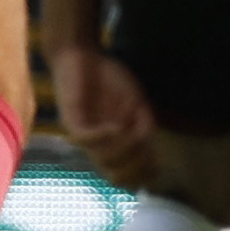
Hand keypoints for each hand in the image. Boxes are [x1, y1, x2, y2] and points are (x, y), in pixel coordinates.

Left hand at [46, 40, 156, 188]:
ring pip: (103, 158)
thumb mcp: (136, 102)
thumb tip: (150, 148)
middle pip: (115, 174)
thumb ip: (144, 125)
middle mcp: (99, 144)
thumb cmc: (109, 78)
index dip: (144, 175)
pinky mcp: (71, 121)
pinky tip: (116, 127)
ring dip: (123, 150)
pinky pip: (85, 139)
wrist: (82, 55)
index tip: (158, 166)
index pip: (127, 173)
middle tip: (146, 150)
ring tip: (133, 132)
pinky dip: (103, 138)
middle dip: (135, 167)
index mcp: (114, 142)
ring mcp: (85, 134)